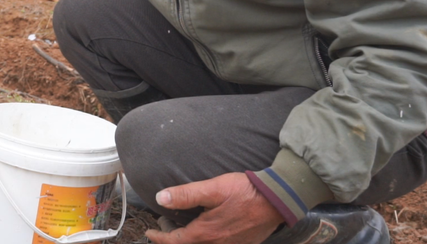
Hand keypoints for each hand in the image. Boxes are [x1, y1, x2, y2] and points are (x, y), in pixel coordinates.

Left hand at [145, 173, 283, 243]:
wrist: (276, 200)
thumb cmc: (244, 191)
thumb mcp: (212, 188)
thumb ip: (186, 194)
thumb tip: (160, 198)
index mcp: (206, 233)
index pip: (175, 242)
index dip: (159, 238)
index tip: (150, 233)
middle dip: (173, 241)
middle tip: (163, 230)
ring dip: (189, 241)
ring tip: (182, 231)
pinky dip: (205, 242)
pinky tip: (206, 231)